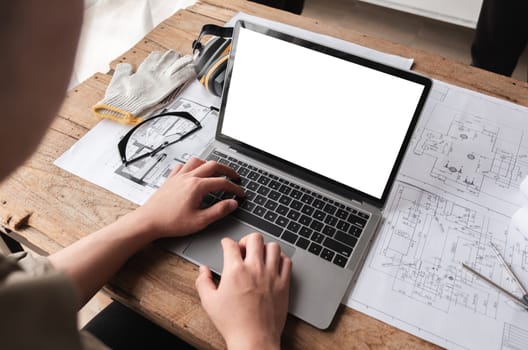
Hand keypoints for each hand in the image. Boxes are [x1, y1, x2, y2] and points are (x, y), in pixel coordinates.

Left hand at [134, 157, 243, 238]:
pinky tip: (194, 171)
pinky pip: (183, 165)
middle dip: (227, 170)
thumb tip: (232, 204)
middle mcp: (188, 177)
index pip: (222, 183)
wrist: (148, 221)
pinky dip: (193, 165)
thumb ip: (219, 211)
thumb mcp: (200, 221)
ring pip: (198, 161)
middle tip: (235, 176)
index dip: (235, 188)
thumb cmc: (171, 222)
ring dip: (210, 164)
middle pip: (213, 166)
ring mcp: (178, 176)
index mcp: (197, 186)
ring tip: (217, 170)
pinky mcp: (171, 179)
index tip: (240, 193)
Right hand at [195, 233, 291, 349]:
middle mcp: (255, 269)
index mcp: (235, 271)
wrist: (254, 339)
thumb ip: (203, 282)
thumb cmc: (232, 323)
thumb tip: (203, 270)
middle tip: (244, 249)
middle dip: (246, 240)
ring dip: (265, 248)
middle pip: (254, 238)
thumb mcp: (209, 302)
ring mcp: (271, 275)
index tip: (226, 245)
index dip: (226, 242)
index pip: (230, 244)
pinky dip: (281, 259)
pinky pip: (287, 262)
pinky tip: (274, 265)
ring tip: (259, 256)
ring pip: (273, 246)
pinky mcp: (284, 284)